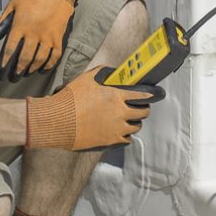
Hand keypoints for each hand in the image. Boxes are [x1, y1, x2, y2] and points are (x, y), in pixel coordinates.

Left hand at [0, 0, 83, 80]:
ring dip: (31, 69)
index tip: (0, 72)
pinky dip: (48, 65)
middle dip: (17, 71)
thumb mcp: (12, 5)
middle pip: (25, 58)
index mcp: (21, 24)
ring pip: (40, 59)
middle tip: (13, 78)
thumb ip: (1, 23)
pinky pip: (55, 55)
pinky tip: (42, 69)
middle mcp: (34, 32)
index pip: (10, 49)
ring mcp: (48, 35)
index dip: (4, 63)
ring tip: (25, 74)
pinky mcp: (59, 36)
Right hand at [24, 66, 163, 150]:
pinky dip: (125, 135)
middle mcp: (120, 113)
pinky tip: (120, 131)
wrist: (58, 121)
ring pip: (136, 127)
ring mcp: (116, 129)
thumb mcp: (88, 78)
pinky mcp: (109, 142)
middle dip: (144, 108)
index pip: (144, 95)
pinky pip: (126, 140)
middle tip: (140, 106)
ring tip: (128, 119)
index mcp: (117, 96)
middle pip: (143, 112)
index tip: (158, 94)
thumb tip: (115, 74)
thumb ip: (105, 74)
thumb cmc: (71, 98)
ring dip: (134, 122)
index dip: (152, 94)